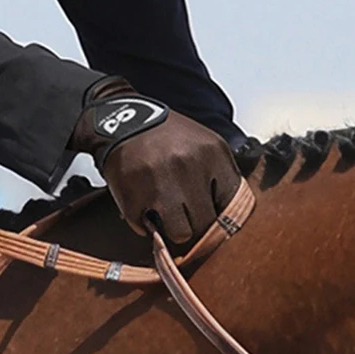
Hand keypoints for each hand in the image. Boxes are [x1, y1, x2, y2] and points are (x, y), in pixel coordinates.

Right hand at [70, 78, 240, 241]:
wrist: (121, 120)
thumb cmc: (166, 135)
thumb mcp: (203, 143)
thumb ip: (221, 174)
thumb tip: (232, 214)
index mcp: (212, 153)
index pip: (233, 204)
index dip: (224, 215)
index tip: (214, 215)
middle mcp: (188, 169)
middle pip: (207, 223)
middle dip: (197, 221)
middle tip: (186, 212)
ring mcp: (160, 186)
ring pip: (181, 233)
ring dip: (174, 227)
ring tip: (166, 212)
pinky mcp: (133, 199)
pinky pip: (147, 230)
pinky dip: (145, 222)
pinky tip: (145, 204)